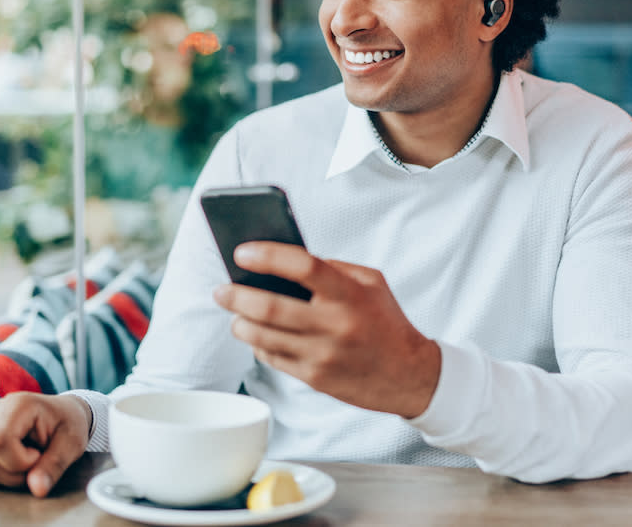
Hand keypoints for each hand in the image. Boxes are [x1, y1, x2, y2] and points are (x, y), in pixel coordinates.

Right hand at [0, 392, 91, 497]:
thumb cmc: (66, 424)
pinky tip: (2, 465)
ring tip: (17, 462)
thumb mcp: (72, 442)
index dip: (20, 461)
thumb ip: (55, 465)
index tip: (38, 455)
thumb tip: (37, 489)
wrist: (60, 415)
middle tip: (33, 460)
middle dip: (13, 474)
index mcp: (17, 404)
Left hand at [213, 242, 440, 418]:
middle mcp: (335, 324)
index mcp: (350, 294)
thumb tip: (286, 261)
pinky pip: (273, 359)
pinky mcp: (315, 379)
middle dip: (237, 295)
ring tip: (234, 313)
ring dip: (240, 323)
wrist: (410, 375)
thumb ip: (333, 268)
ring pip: (264, 337)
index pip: (303, 266)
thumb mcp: (371, 283)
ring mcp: (323, 355)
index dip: (268, 256)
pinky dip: (258, 345)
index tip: (242, 252)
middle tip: (221, 289)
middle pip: (271, 306)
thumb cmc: (386, 322)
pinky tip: (255, 335)